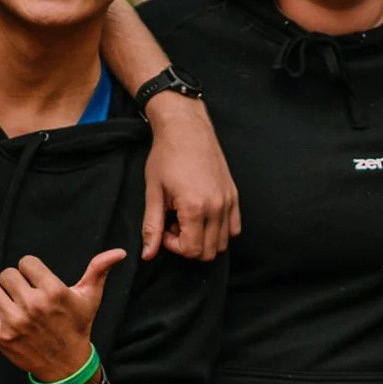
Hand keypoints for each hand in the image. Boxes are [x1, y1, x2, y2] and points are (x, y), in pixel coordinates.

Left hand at [0, 250, 122, 378]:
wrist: (68, 365)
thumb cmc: (77, 327)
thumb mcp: (90, 298)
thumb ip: (99, 270)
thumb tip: (119, 251)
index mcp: (53, 292)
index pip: (26, 263)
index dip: (31, 272)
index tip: (39, 285)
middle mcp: (32, 305)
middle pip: (6, 275)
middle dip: (15, 285)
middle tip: (28, 301)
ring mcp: (13, 321)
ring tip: (11, 308)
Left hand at [140, 93, 239, 261]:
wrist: (185, 128)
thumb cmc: (166, 156)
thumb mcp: (153, 192)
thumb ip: (152, 227)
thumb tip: (147, 255)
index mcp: (195, 208)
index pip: (192, 250)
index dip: (174, 247)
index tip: (164, 229)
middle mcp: (217, 207)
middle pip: (209, 252)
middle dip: (189, 245)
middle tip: (174, 225)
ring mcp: (228, 201)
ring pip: (223, 243)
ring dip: (204, 239)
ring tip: (188, 219)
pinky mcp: (234, 195)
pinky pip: (234, 228)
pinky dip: (220, 230)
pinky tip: (203, 215)